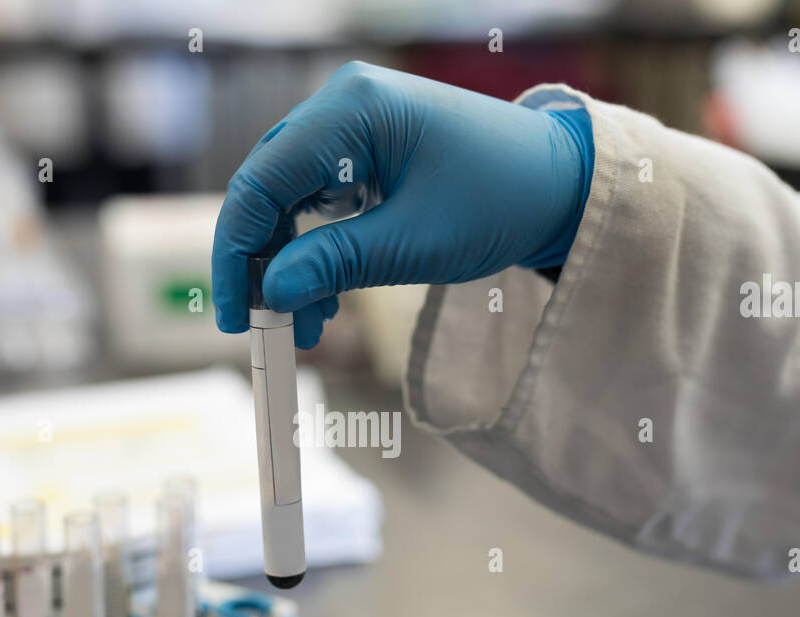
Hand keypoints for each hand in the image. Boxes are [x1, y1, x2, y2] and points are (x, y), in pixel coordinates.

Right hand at [211, 61, 590, 347]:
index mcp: (352, 110)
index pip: (261, 182)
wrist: (561, 184)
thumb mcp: (414, 244)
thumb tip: (272, 292)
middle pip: (266, 188)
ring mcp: (352, 125)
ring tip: (307, 325)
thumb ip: (335, 263)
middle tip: (264, 326)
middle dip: (262, 263)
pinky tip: (325, 297)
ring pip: (288, 200)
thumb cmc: (502, 200)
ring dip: (290, 264)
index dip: (238, 253)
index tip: (238, 313)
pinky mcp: (364, 150)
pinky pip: (317, 201)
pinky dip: (315, 250)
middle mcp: (343, 106)